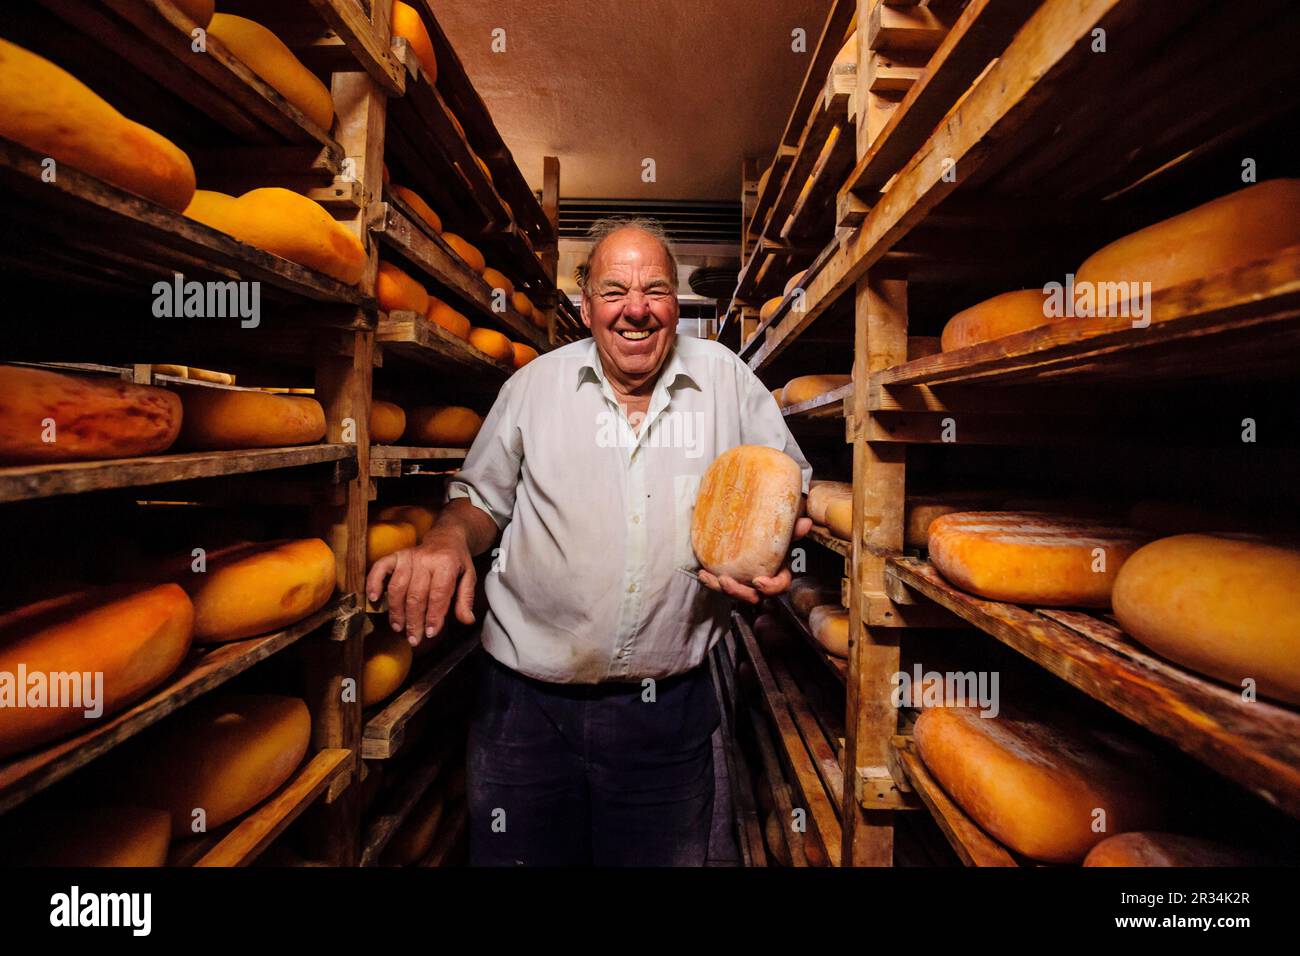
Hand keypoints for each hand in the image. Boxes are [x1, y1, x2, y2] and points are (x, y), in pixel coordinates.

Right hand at [365, 529, 476, 646]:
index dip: (434, 616)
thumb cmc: (457, 561)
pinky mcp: (396, 555)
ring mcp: (409, 557)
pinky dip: (374, 583)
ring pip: (398, 587)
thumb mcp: (469, 577)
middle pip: (416, 595)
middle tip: (414, 639)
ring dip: (396, 611)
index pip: (438, 594)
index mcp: (446, 564)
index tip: (430, 634)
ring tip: (398, 628)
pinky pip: (381, 568)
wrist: (446, 536)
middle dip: (414, 621)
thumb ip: (466, 598)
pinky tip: (374, 599)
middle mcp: (426, 559)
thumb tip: (467, 620)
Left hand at [697, 516, 812, 604]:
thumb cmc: (774, 532)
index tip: (758, 581)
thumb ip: (792, 529)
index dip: (771, 587)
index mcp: (779, 571)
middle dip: (739, 592)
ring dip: (720, 588)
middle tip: (726, 581)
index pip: (780, 586)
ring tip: (709, 577)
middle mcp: (763, 580)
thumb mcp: (784, 530)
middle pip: (754, 596)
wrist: (754, 527)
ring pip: (735, 593)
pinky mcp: (732, 577)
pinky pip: (721, 585)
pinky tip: (703, 573)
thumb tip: (804, 522)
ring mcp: (746, 581)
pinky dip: (711, 581)